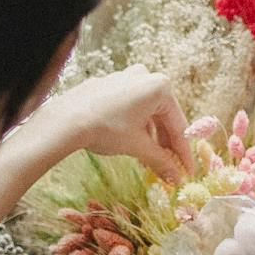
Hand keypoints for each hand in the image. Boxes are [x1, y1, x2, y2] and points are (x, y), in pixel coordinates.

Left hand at [28, 66, 193, 180]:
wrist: (66, 119)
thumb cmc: (107, 129)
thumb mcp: (138, 146)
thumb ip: (161, 161)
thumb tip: (176, 178)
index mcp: (160, 87)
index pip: (178, 125)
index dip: (184, 152)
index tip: (188, 171)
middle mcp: (146, 77)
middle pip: (163, 116)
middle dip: (166, 145)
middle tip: (171, 168)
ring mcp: (126, 77)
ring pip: (147, 111)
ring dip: (151, 136)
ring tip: (150, 160)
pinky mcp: (110, 84)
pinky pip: (131, 106)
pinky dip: (136, 125)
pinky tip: (133, 142)